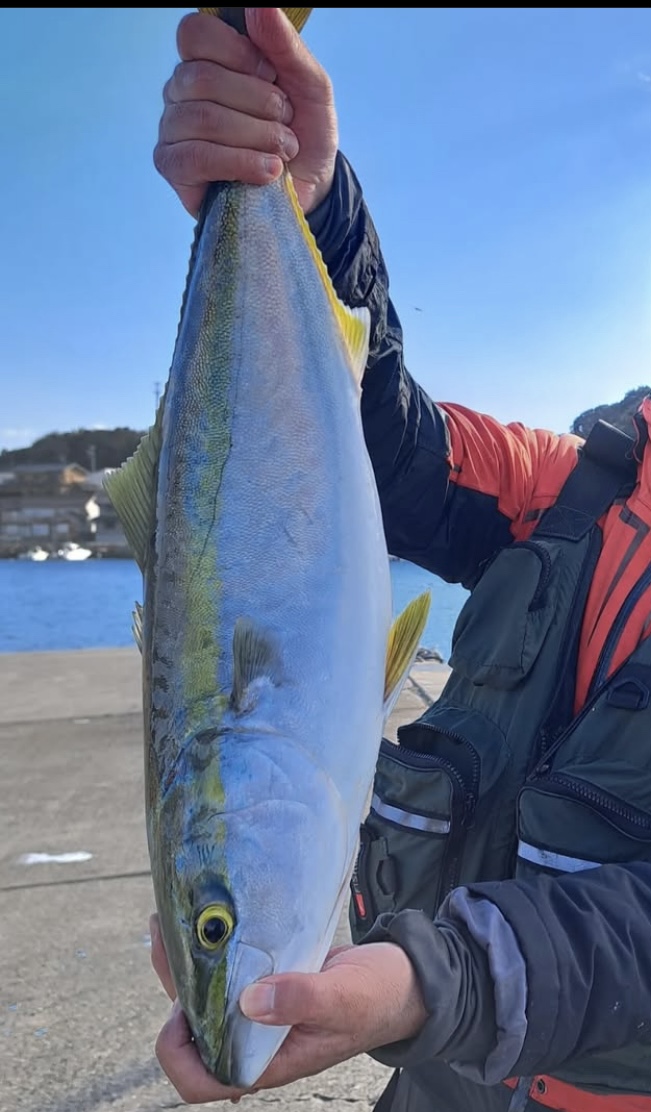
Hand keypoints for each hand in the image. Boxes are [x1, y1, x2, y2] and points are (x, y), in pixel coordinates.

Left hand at [149, 913, 427, 1104]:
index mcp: (270, 1060)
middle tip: (166, 934)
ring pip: (207, 997)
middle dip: (173, 986)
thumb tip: (250, 1002)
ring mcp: (261, 1013)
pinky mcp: (269, 983)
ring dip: (187, 964)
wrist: (405, 979)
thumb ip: (301, 1000)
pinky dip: (213, 951)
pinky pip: (228, 974)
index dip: (180, 1052)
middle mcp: (257, 1040)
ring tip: (172, 919)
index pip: (203, 1080)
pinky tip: (207, 920)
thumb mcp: (344, 998)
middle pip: (193, 1031)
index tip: (181, 1008)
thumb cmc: (379, 997)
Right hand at [154, 8, 337, 217]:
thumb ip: (284, 44)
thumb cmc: (303, 133)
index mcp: (209, 60)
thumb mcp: (309, 84)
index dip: (238, 53)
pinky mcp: (174, 167)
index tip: (272, 75)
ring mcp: (174, 129)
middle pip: (202, 77)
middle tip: (286, 122)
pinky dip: (240, 163)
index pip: (195, 33)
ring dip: (256, 136)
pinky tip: (268, 172)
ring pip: (202, 118)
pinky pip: (196, 157)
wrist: (310, 188)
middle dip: (258, 102)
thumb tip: (258, 5)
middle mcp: (183, 90)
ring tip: (283, 152)